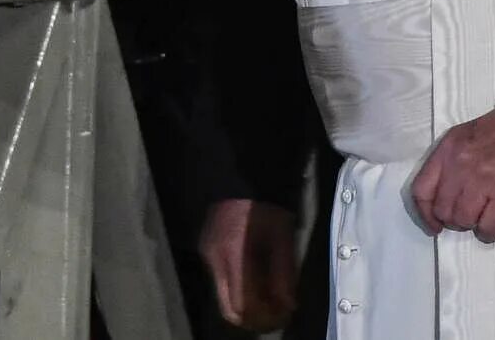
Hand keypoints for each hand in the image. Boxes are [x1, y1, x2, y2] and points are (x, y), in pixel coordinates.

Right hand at [198, 199, 298, 332]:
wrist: (244, 175)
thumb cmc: (267, 206)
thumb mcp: (282, 238)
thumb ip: (284, 274)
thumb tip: (287, 306)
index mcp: (233, 255)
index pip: (242, 305)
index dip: (263, 318)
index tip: (282, 316)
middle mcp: (213, 260)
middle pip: (228, 308)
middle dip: (253, 318)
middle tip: (275, 316)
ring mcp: (207, 255)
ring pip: (224, 297)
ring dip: (246, 306)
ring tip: (269, 302)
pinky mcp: (207, 250)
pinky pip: (221, 282)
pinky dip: (238, 290)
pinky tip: (256, 285)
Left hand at [410, 108, 494, 243]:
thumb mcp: (463, 136)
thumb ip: (448, 161)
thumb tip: (444, 192)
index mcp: (447, 150)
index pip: (421, 190)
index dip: (425, 214)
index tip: (433, 225)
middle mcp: (459, 167)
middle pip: (442, 210)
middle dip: (452, 220)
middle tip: (466, 218)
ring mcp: (481, 181)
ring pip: (463, 220)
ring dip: (471, 225)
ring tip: (481, 219)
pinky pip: (487, 226)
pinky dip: (489, 233)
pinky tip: (493, 228)